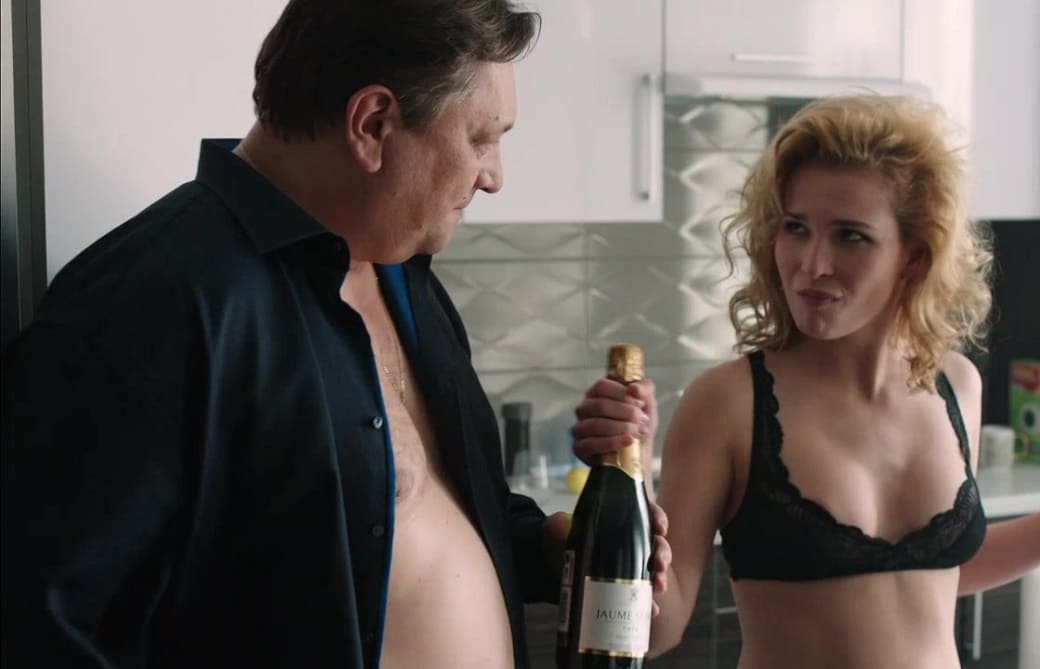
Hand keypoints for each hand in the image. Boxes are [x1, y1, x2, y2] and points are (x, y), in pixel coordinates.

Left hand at [542, 506, 671, 615]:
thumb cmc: (556, 538)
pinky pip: (639, 596)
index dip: (657, 518)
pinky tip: (651, 609)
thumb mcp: (558, 526)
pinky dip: (648, 603)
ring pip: (653, 570)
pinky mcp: (620, 589)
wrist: (544, 563)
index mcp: (617, 521)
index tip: (660, 527)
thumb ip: (560, 524)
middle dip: (663, 553)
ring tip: (659, 585)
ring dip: (661, 577)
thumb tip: (562, 525)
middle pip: (655, 544)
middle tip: (659, 563)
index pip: (644, 515)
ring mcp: (626, 567)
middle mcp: (627, 543)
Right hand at [571, 377, 657, 470]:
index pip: (601, 387)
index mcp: (596, 394)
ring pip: (596, 424)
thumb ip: (644, 389)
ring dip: (621, 428)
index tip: (640, 404)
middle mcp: (584, 409)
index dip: (622, 394)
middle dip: (626, 413)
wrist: (639, 455)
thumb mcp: (647, 404)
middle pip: (600, 405)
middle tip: (642, 420)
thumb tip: (633, 388)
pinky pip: (591, 444)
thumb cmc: (639, 425)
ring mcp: (579, 428)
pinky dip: (612, 442)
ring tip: (638, 432)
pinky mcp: (579, 448)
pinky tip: (628, 441)